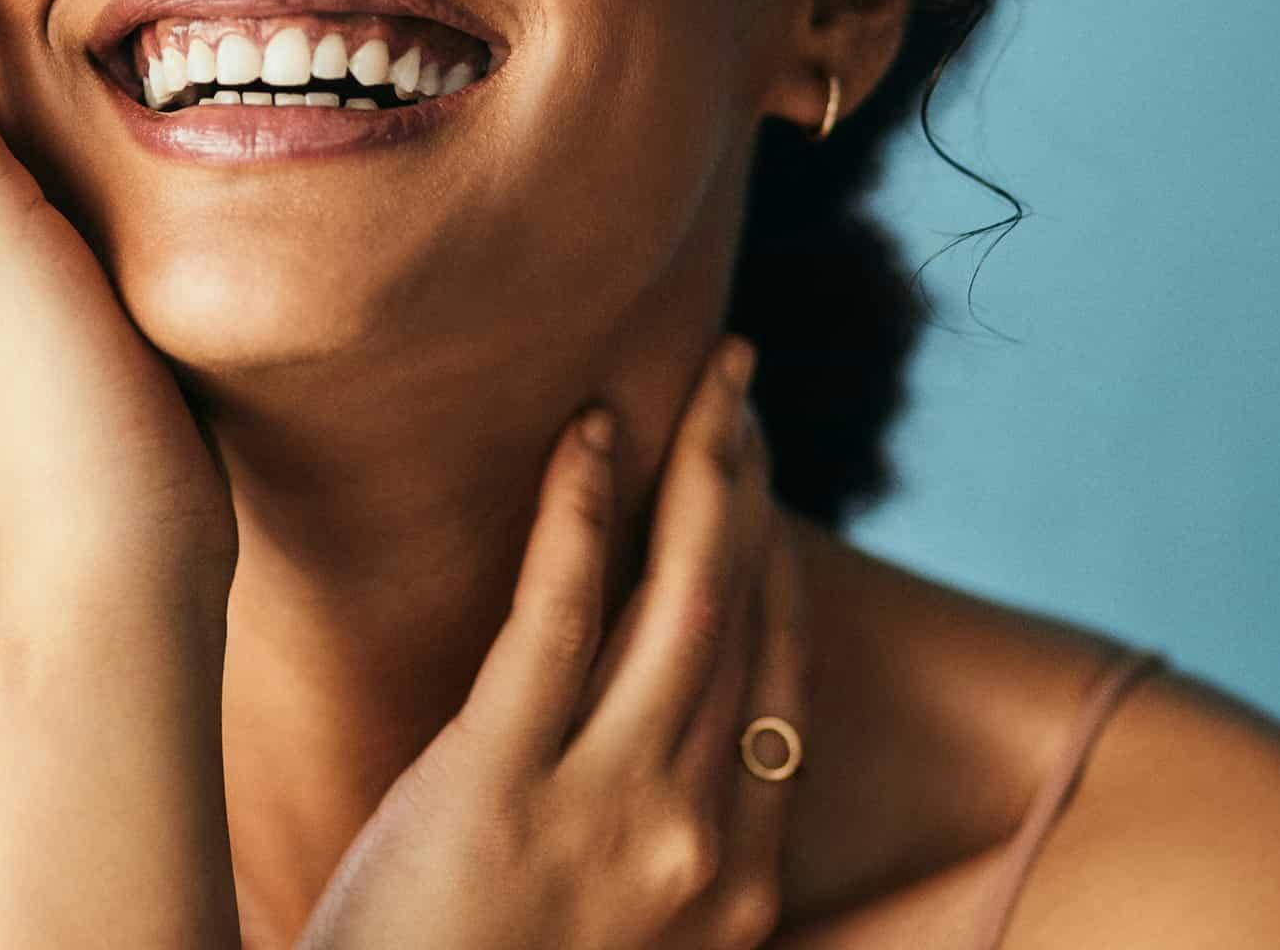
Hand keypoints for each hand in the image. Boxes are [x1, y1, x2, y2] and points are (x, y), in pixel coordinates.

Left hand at [294, 334, 807, 949]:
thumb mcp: (616, 934)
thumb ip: (658, 833)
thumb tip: (667, 720)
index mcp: (734, 884)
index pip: (781, 684)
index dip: (779, 566)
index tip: (761, 484)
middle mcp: (698, 841)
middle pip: (746, 620)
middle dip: (753, 489)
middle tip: (742, 387)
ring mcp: (608, 811)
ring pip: (682, 601)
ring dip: (701, 474)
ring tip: (701, 384)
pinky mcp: (498, 780)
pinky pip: (557, 613)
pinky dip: (581, 510)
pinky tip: (589, 431)